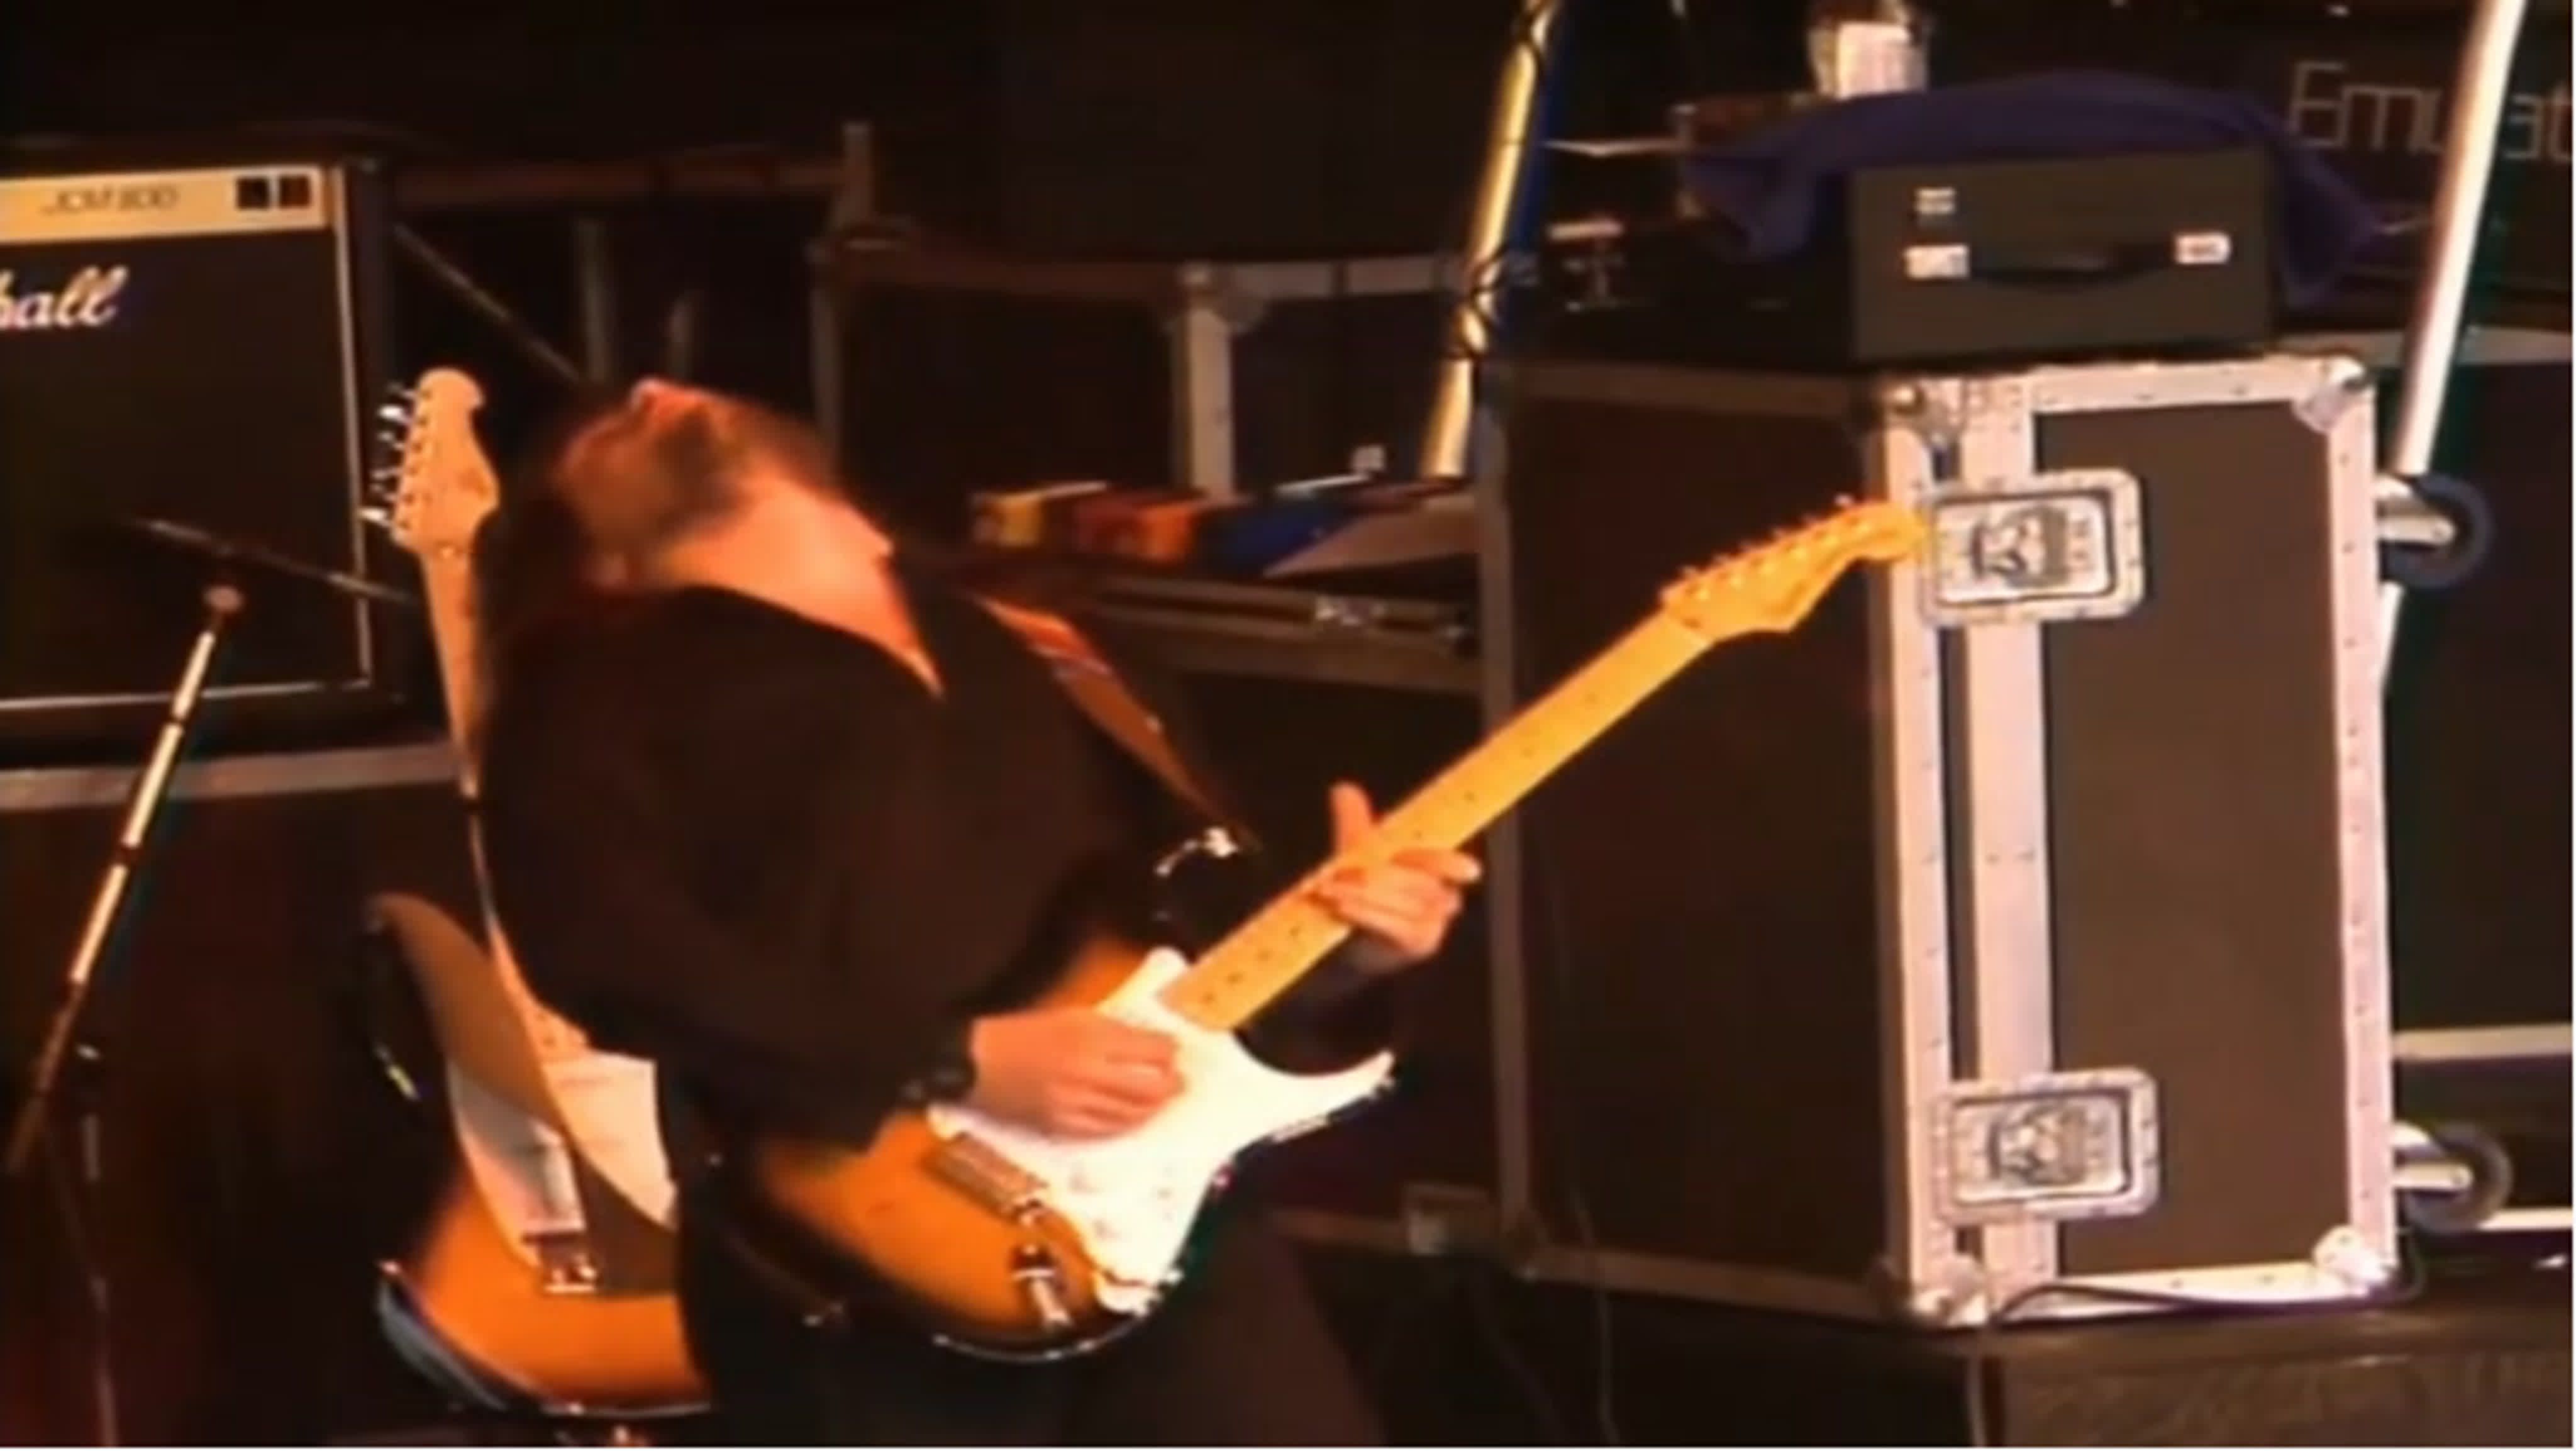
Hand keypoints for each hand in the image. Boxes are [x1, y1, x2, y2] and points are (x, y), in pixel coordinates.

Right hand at [965, 1006, 1182, 1137]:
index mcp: (1090, 1035)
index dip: (1169, 1051)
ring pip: (1132, 1112)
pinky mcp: (1063, 1125)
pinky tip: (1133, 1117)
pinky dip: (1127, 1124)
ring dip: (1154, 1107)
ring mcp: (1077, 1102)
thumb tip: (1144, 1041)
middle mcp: (1088, 1071)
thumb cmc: (1019, 1033)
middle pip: (1150, 1086)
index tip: (1175, 1050)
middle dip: (1171, 1084)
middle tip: (1180, 1081)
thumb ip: (1109, 1029)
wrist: (978, 1062)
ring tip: (1162, 1100)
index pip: (1150, 1048)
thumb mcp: (1070, 1015)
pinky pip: (1107, 1130)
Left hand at [1309, 781, 1479, 972]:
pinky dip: (1368, 914)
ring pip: (1406, 904)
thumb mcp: (1358, 855)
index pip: (1446, 863)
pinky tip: (1343, 908)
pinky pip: (1396, 927)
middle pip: (1419, 883)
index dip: (1448, 862)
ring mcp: (1433, 924)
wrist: (1348, 942)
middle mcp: (1443, 897)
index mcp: (1436, 869)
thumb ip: (1355, 823)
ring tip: (1332, 889)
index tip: (1463, 868)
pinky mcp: (1417, 945)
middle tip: (1343, 873)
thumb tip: (1343, 788)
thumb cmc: (1363, 894)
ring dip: (1366, 896)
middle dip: (1379, 877)